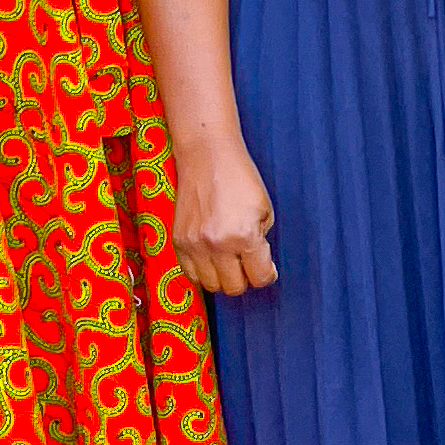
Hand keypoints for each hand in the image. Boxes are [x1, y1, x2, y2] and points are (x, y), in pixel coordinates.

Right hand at [174, 136, 277, 296]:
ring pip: (210, 285)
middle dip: (245, 278)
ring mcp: (194, 244)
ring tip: (229, 260)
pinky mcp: (178, 241)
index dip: (267, 274)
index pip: (259, 277)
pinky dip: (202, 271)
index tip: (267, 267)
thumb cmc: (240, 179)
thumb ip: (262, 241)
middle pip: (233, 287)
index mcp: (243, 236)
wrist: (207, 157)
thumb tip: (258, 263)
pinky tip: (212, 257)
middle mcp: (216, 245)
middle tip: (248, 262)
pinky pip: (190, 273)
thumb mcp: (264, 209)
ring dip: (223, 277)